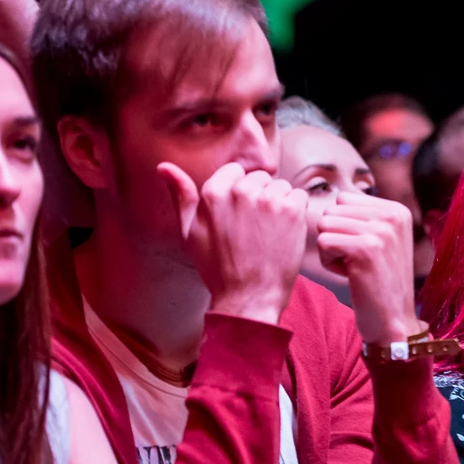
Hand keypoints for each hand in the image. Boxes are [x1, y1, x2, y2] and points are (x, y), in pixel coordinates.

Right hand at [159, 161, 309, 324]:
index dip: (239, 192)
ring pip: (280, 186)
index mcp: (213, 192)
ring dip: (279, 204)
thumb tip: (164, 167)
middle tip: (255, 228)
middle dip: (260, 197)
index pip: (235, 171)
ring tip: (269, 232)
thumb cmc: (217, 268)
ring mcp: (268, 200)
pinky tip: (284, 232)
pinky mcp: (292, 210)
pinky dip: (297, 212)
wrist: (248, 297)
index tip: (240, 215)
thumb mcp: (190, 231)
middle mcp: (241, 191)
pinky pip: (299, 197)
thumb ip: (181, 195)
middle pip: (259, 178)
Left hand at [316, 190, 421, 345]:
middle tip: (357, 260)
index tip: (363, 249)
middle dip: (335, 236)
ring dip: (331, 250)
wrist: (394, 321)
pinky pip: (323, 242)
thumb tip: (335, 196)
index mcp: (397, 209)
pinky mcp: (365, 249)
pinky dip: (329, 263)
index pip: (344, 199)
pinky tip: (350, 275)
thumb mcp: (383, 240)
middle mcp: (392, 215)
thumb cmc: (380, 282)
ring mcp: (380, 231)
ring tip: (354, 267)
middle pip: (332, 210)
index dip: (344, 226)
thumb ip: (365, 216)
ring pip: (325, 225)